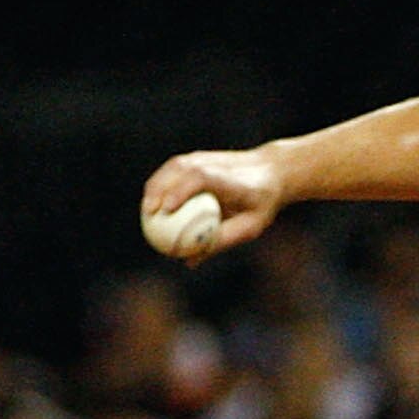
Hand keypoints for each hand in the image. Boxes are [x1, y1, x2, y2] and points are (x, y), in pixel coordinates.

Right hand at [140, 147, 286, 260]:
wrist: (272, 171)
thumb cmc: (262, 204)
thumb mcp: (250, 227)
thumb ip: (221, 241)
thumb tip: (190, 261)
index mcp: (230, 178)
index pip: (201, 178)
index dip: (181, 191)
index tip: (166, 210)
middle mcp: (214, 162)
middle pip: (179, 168)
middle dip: (159, 189)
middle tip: (149, 214)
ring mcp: (204, 157)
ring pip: (172, 167)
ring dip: (155, 186)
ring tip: (146, 210)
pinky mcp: (197, 158)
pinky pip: (173, 171)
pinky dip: (161, 184)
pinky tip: (153, 203)